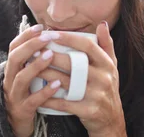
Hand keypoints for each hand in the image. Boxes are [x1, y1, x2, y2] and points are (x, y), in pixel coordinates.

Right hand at [3, 24, 70, 136]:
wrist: (17, 125)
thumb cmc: (27, 95)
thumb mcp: (27, 76)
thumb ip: (33, 60)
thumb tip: (47, 37)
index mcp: (12, 70)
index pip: (13, 48)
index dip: (25, 36)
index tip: (40, 26)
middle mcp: (10, 80)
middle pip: (15, 59)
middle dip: (31, 45)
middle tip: (47, 37)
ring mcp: (15, 96)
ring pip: (21, 78)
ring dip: (36, 65)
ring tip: (51, 55)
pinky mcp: (22, 110)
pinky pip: (32, 100)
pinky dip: (45, 91)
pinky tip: (57, 84)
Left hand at [41, 21, 126, 136]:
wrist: (112, 119)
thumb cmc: (108, 88)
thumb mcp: (112, 66)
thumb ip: (106, 45)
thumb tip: (102, 23)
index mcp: (107, 64)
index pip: (88, 46)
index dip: (69, 38)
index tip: (51, 34)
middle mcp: (104, 78)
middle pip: (74, 63)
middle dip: (52, 56)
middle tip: (35, 51)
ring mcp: (97, 95)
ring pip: (67, 82)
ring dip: (46, 75)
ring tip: (31, 68)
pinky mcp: (89, 110)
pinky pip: (65, 103)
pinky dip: (51, 98)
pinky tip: (38, 93)